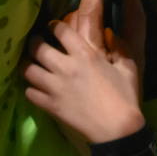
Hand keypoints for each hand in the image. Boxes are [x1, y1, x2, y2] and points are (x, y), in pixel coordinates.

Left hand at [24, 0, 145, 143]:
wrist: (117, 129)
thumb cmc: (125, 97)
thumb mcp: (128, 67)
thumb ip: (120, 48)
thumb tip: (112, 34)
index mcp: (84, 54)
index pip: (61, 30)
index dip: (54, 25)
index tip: (52, 27)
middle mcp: (65, 67)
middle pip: (37, 47)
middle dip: (34, 41)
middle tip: (36, 42)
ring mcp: (54, 87)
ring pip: (28, 69)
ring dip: (28, 64)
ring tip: (31, 63)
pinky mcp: (50, 105)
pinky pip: (30, 92)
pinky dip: (30, 88)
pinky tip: (35, 87)